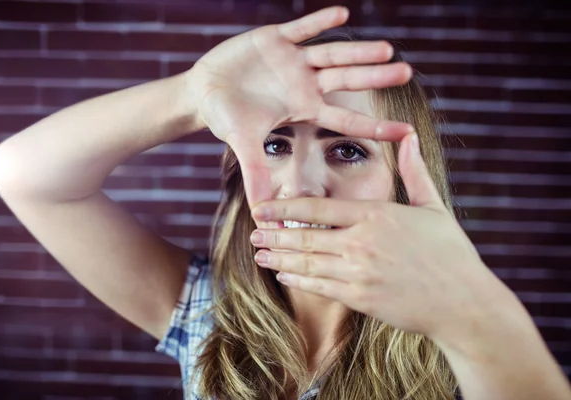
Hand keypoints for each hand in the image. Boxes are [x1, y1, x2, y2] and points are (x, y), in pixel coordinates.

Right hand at [185, 6, 413, 205]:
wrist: (205, 92)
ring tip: (386, 48)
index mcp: (304, 109)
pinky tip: (342, 14)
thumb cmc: (226, 119)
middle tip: (406, 72)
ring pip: (332, 54)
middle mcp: (305, 84)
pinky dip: (319, 21)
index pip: (346, 120)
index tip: (407, 130)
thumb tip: (259, 211)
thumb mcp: (242, 145)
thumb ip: (255, 173)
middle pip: (347, 80)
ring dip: (357, 51)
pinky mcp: (276, 39)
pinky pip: (302, 28)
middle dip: (375, 77)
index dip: (375, 125)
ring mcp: (293, 60)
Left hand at [249, 133, 513, 340]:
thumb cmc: (451, 253)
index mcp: (375, 215)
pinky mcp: (359, 298)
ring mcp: (358, 271)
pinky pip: (318, 286)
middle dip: (273, 234)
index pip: (318, 208)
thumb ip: (413, 171)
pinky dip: (297, 279)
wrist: (464, 303)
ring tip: (258, 253)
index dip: (284, 208)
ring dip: (278, 257)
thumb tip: (409, 136)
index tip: (261, 208)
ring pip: (306, 262)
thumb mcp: (433, 206)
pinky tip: (283, 274)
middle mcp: (361, 241)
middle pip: (304, 236)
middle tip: (253, 232)